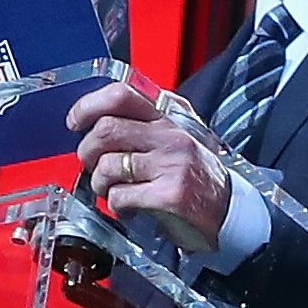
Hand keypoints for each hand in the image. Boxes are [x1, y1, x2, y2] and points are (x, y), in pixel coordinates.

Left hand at [70, 82, 229, 253]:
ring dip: (99, 183)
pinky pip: (121, 196)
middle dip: (87, 152)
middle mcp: (174, 133)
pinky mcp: (172, 194)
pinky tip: (129, 207)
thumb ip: (146, 121)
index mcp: (172, 113)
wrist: (231, 212)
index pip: (120, 94)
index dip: (88, 106)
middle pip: (106, 130)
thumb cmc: (197, 175)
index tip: (76, 122)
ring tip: (111, 190)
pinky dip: (116, 205)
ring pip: (108, 166)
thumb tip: (95, 119)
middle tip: (90, 164)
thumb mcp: (179, 135)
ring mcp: (174, 163)